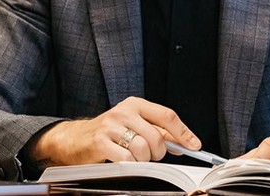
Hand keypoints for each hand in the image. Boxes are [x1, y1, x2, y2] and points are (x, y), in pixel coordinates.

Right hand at [26, 97, 200, 165]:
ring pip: (143, 149)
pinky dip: (130, 165)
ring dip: (143, 160)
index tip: (194, 145)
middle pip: (157, 136)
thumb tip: (182, 142)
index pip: (167, 116)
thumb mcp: (133, 125)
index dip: (183, 132)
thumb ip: (156, 130)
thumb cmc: (107, 132)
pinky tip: (123, 161)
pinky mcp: (100, 142)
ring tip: (134, 158)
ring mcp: (111, 126)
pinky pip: (127, 158)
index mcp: (135, 104)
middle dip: (158, 153)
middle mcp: (124, 111)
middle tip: (150, 156)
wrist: (74, 139)